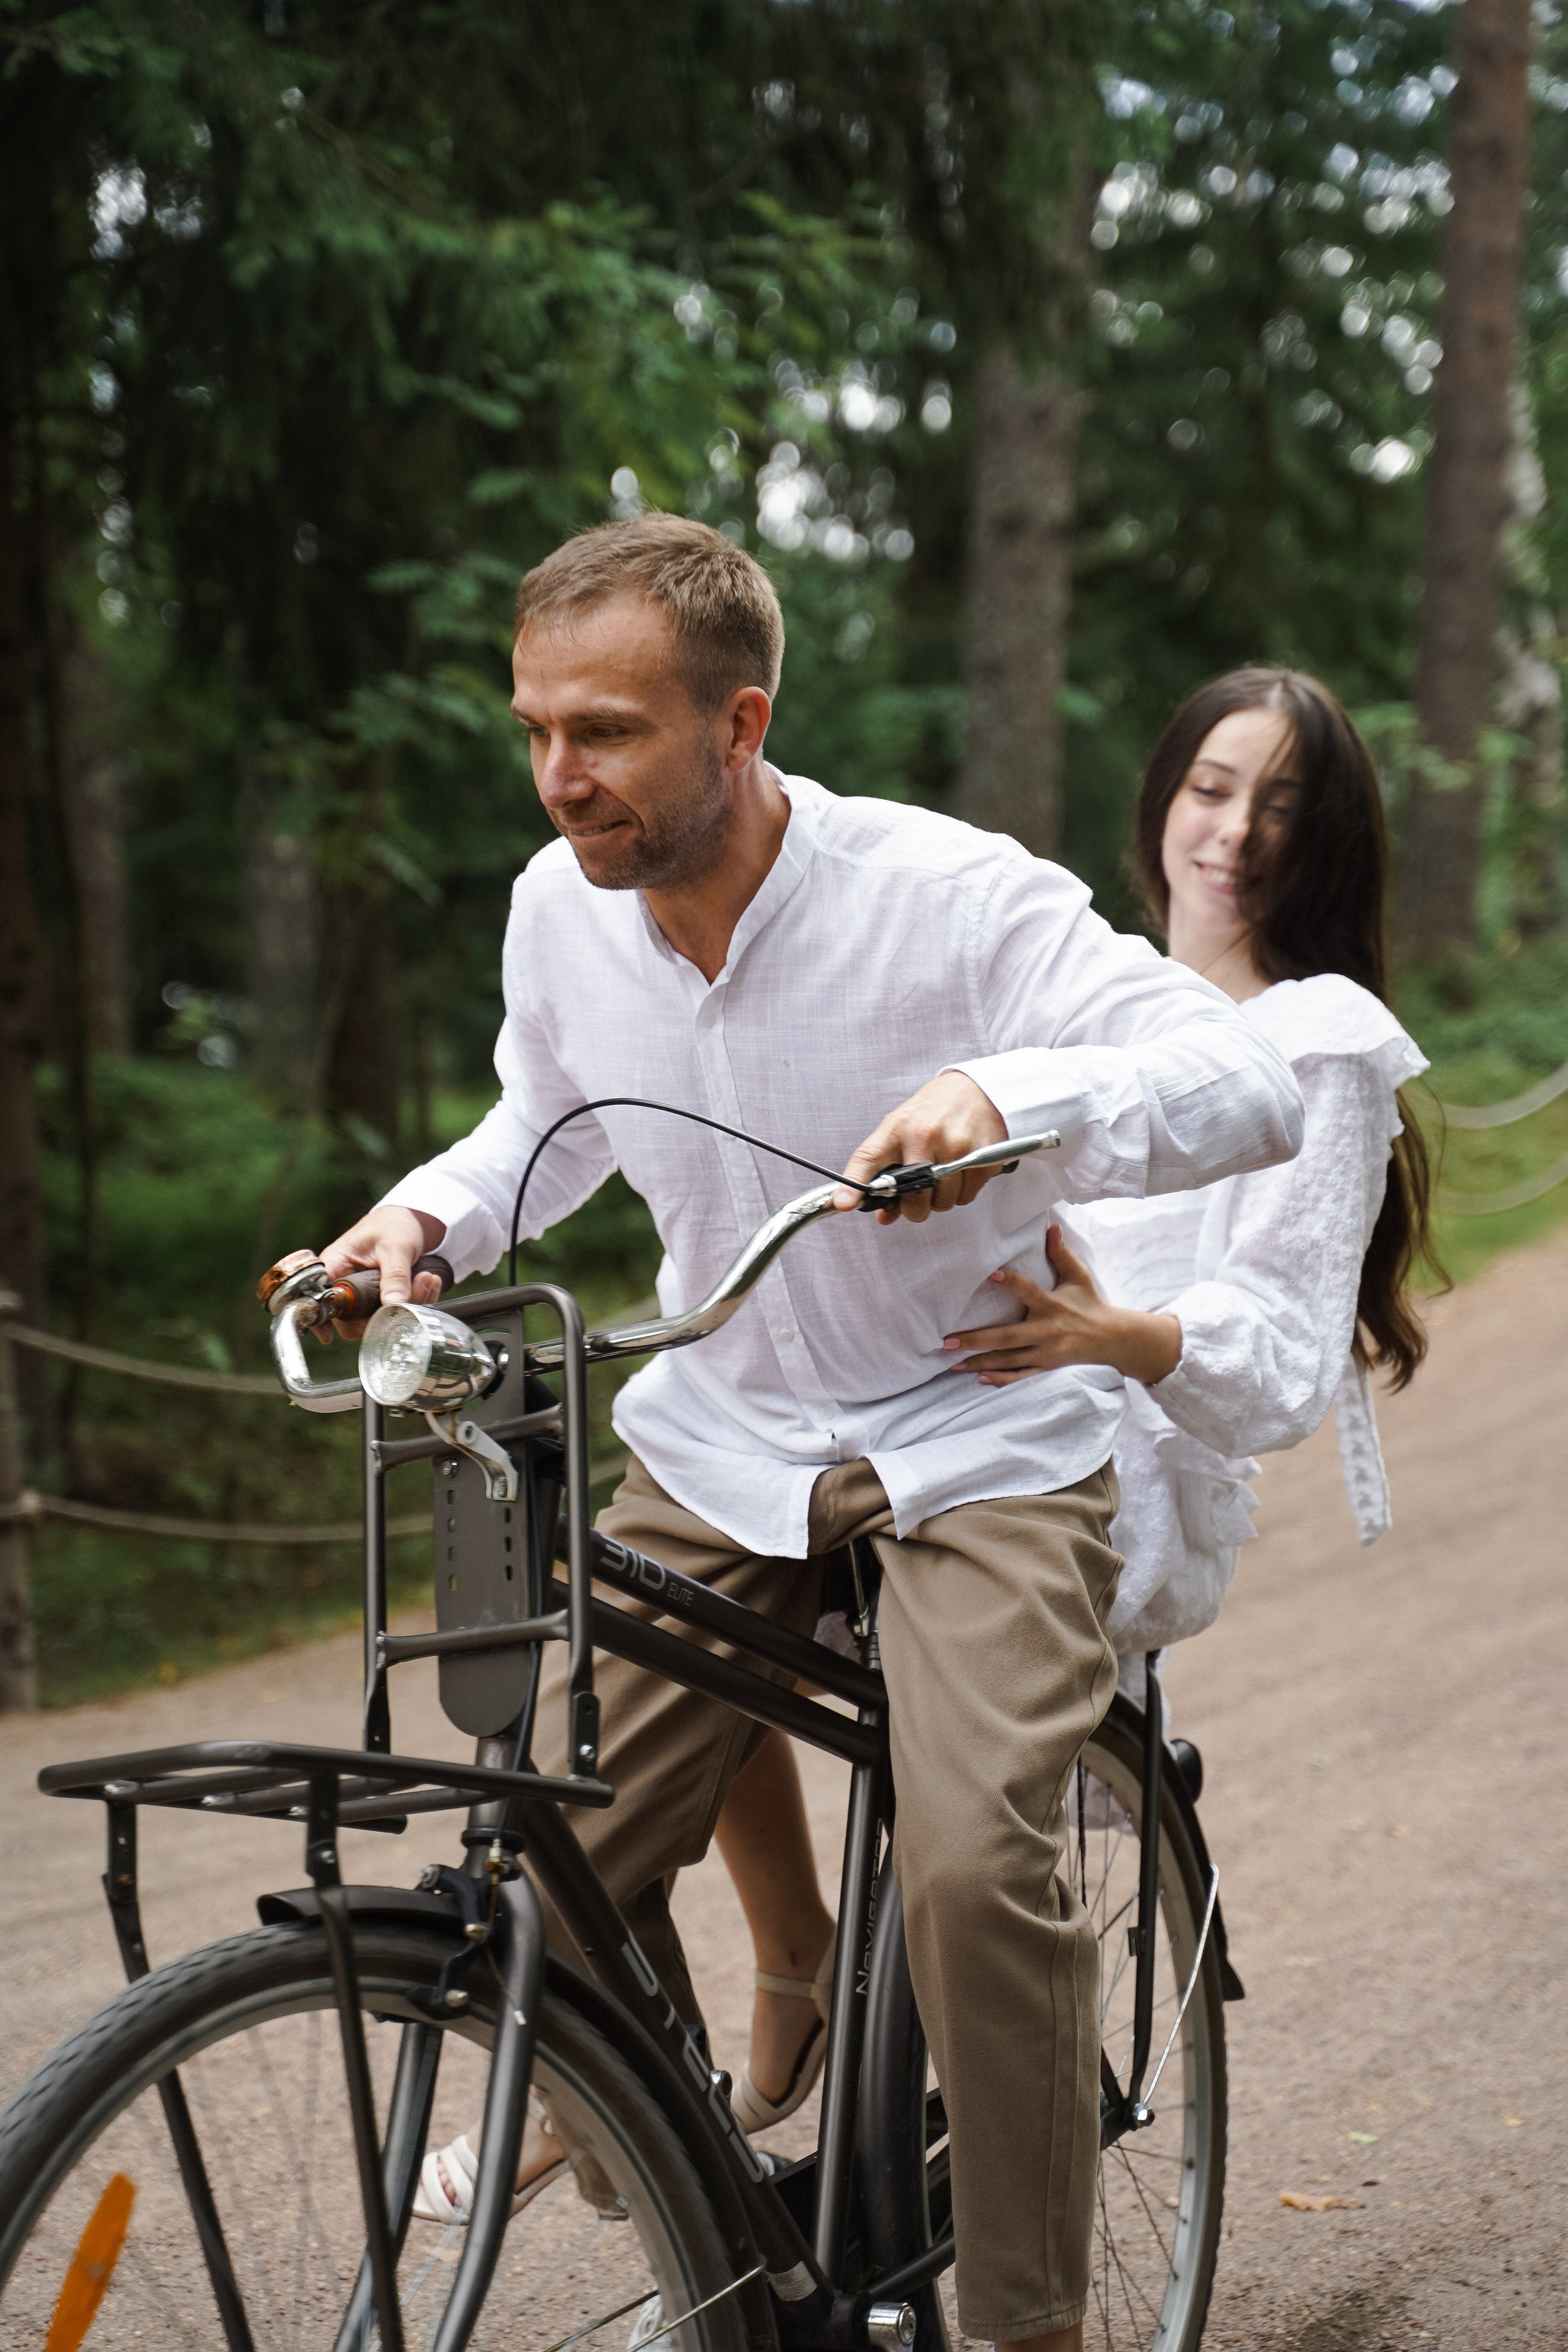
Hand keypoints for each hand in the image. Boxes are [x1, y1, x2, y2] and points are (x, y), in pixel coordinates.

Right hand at [318, 1207, 446, 1341]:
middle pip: (351, 1320)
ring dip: (408, 1306)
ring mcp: (362, 1296)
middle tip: (417, 1291)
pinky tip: (430, 1283)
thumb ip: (395, 1275)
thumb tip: (394, 1304)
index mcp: (335, 1266)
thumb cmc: (393, 1225)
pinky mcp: (380, 1301)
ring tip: (428, 1280)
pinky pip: (394, 1314)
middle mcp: (344, 1284)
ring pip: (377, 1320)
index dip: (319, 1318)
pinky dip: (416, 1303)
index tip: (326, 1336)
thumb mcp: (396, 1245)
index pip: (318, 1297)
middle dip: (386, 1313)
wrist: (410, 1221)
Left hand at [835, 1071, 1007, 1224]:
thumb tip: (884, 1215)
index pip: (868, 1158)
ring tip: (941, 1176)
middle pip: (915, 1198)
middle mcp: (925, 1135)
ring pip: (943, 1202)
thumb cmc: (932, 1112)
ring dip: (941, 1199)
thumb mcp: (901, 1130)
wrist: (975, 1090)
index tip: (842, 1203)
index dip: (852, 1185)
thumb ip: (887, 1171)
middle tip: (918, 1196)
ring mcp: (956, 1146)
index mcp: (897, 1128)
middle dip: (915, 1208)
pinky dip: (962, 1192)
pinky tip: (960, 1171)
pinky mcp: (982, 1157)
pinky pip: (967, 1197)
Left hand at [942, 1225, 1181, 1384]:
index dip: (1011, 1283)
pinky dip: (1002, 1379)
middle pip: (1008, 1337)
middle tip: (947, 1342)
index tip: (989, 1275)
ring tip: (952, 1364)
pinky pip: (1021, 1376)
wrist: (1113, 1339)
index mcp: (1053, 1305)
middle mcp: (1047, 1330)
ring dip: (980, 1362)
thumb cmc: (1090, 1303)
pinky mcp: (1047, 1367)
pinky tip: (980, 1379)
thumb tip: (1051, 1227)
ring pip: (1009, 1360)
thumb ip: (1061, 1254)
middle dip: (977, 1340)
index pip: (1029, 1291)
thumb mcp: (1078, 1277)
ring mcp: (1046, 1353)